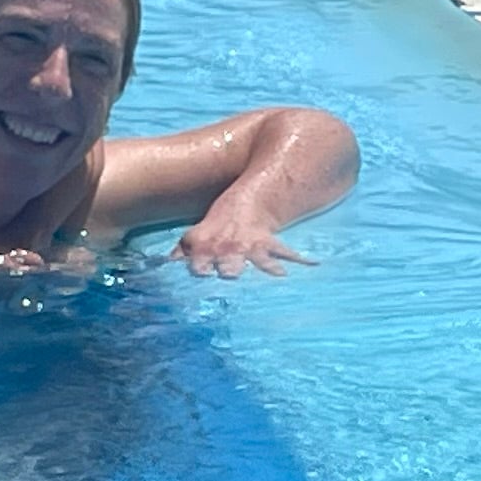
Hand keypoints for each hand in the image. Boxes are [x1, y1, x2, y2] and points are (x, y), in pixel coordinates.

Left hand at [176, 209, 314, 277]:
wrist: (251, 202)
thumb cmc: (220, 221)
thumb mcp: (197, 232)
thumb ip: (183, 250)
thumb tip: (165, 265)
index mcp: (208, 246)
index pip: (199, 263)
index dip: (198, 270)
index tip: (199, 278)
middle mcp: (229, 249)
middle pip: (230, 265)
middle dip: (231, 270)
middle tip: (233, 275)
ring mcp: (251, 248)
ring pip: (260, 261)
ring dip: (268, 268)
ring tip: (279, 276)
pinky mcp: (270, 245)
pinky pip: (287, 253)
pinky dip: (301, 259)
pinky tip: (315, 264)